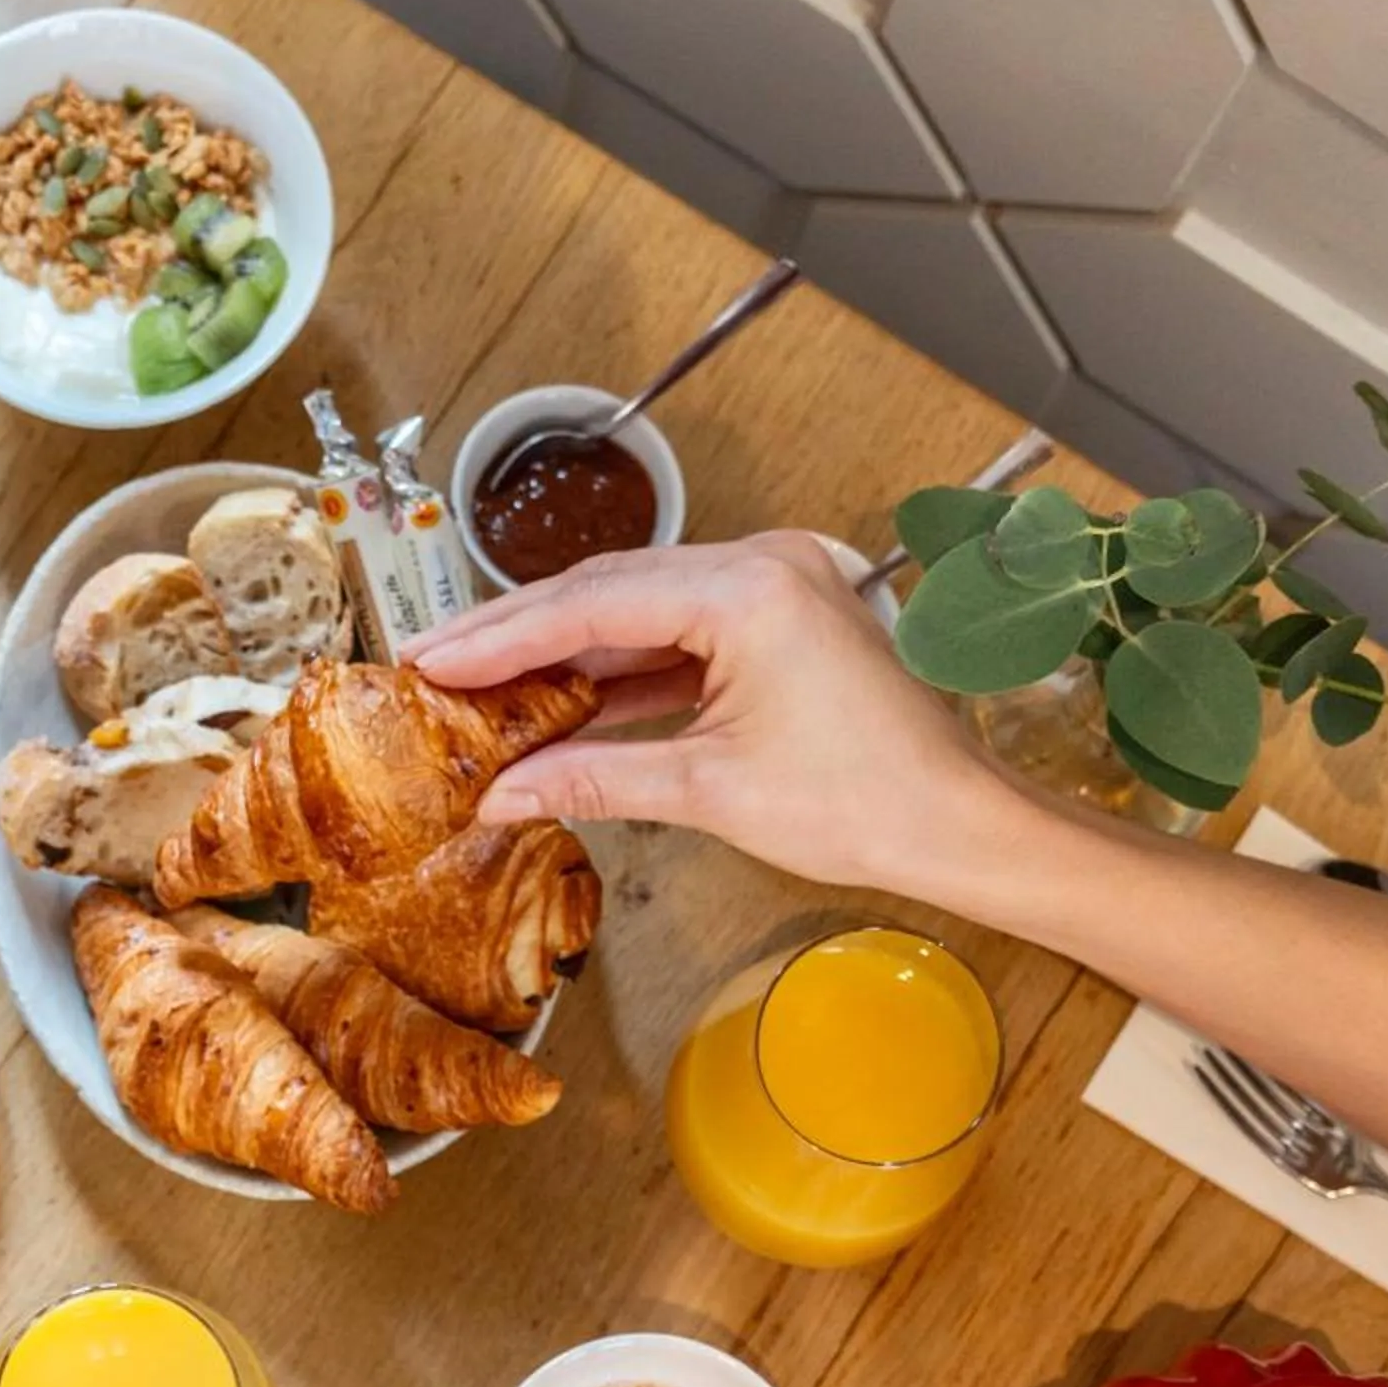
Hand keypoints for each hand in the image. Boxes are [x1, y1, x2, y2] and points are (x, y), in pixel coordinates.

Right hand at [407, 532, 1017, 895]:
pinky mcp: (783, 620)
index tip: (432, 659)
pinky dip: (623, 668)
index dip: (502, 635)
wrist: (955, 823)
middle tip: (437, 665)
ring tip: (483, 683)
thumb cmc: (860, 804)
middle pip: (611, 590)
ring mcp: (777, 585)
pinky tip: (562, 698)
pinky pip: (682, 634)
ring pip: (642, 608)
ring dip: (566, 650)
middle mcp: (763, 564)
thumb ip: (593, 778)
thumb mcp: (708, 790)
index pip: (594, 602)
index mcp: (748, 589)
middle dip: (521, 633)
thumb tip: (500, 795)